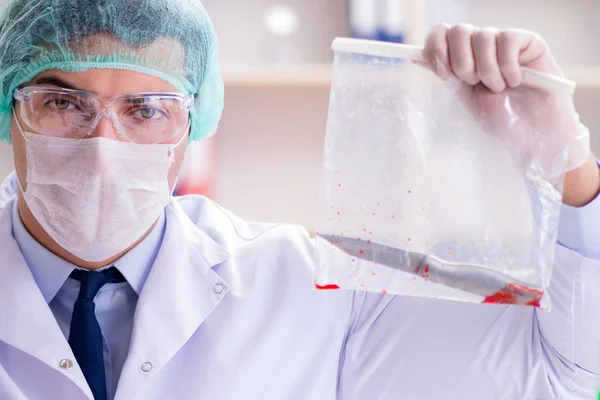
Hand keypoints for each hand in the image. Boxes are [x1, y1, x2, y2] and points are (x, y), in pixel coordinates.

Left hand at [422, 24, 598, 206]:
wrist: (532, 133)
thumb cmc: (500, 118)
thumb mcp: (464, 98)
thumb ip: (446, 75)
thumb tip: (415, 56)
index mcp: (462, 56)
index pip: (441, 33)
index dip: (436, 47)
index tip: (443, 72)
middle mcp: (481, 45)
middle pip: (458, 30)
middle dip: (462, 64)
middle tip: (476, 84)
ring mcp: (504, 41)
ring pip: (482, 36)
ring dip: (487, 70)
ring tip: (499, 88)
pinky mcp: (529, 41)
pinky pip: (508, 39)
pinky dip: (507, 66)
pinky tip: (515, 81)